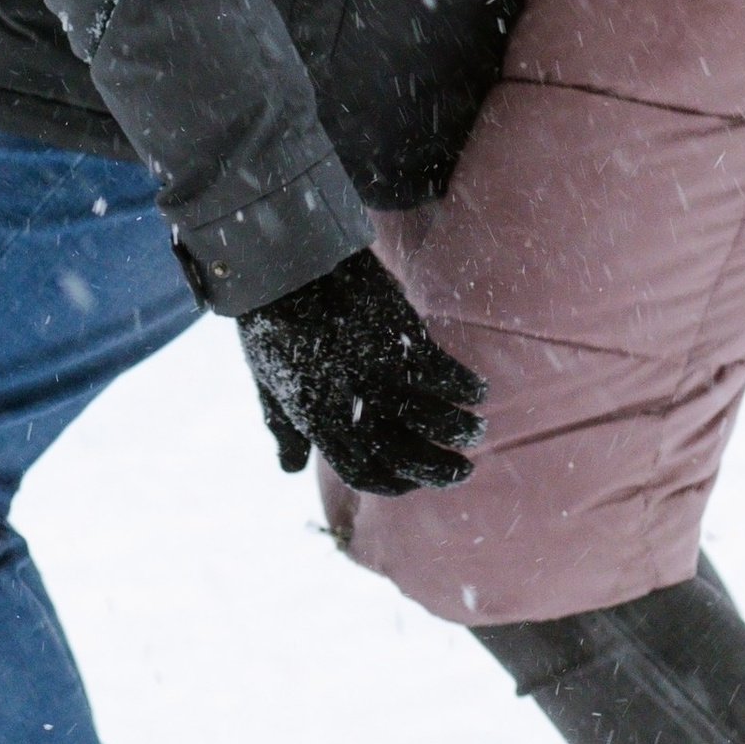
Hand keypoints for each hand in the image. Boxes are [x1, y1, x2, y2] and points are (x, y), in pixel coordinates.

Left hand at [239, 249, 484, 495]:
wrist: (282, 260)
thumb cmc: (271, 322)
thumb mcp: (268, 380)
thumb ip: (285, 428)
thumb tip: (290, 469)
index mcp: (314, 416)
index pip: (361, 469)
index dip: (391, 483)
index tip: (413, 482)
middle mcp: (349, 400)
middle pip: (404, 451)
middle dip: (437, 467)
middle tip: (462, 470)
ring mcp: (376, 367)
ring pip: (432, 416)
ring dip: (459, 429)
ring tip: (475, 431)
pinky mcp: (398, 333)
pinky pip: (442, 372)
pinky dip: (464, 386)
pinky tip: (476, 390)